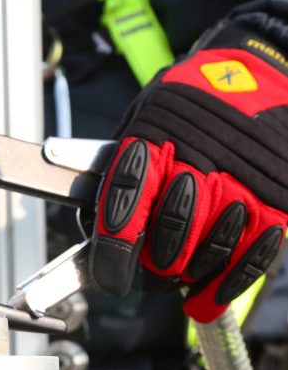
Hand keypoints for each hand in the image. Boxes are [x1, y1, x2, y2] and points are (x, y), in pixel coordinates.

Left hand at [90, 26, 287, 322]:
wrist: (259, 70)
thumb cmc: (189, 103)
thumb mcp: (143, 118)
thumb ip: (123, 168)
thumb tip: (99, 224)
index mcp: (155, 142)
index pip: (125, 205)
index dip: (114, 251)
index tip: (111, 278)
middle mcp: (199, 164)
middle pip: (170, 234)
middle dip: (154, 263)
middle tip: (150, 269)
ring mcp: (243, 184)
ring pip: (208, 251)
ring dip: (188, 273)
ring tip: (179, 274)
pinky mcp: (278, 201)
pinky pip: (250, 258)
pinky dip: (224, 286)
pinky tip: (206, 299)